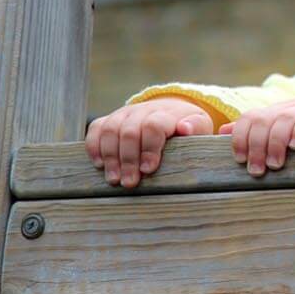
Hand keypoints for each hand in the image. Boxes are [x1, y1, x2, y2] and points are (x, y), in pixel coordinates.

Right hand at [87, 98, 214, 188]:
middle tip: (129, 183)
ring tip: (114, 180)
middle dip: (128, 159)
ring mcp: (124, 114)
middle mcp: (142, 111)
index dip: (149, 148)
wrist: (171, 112)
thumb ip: (196, 128)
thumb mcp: (200, 127)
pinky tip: (99, 165)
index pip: (153, 125)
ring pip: (110, 130)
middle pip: (129, 131)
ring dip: (110, 157)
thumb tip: (185, 128)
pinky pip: (96, 128)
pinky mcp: (110, 119)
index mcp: (166, 113)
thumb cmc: (186, 127)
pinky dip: (94, 146)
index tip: (148, 169)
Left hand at [218, 96, 294, 175]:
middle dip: (255, 147)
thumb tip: (222, 132)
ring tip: (276, 165)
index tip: (240, 160)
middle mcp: (283, 110)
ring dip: (275, 144)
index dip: (240, 138)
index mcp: (270, 113)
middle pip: (262, 122)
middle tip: (256, 171)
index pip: (248, 119)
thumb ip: (250, 128)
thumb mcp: (276, 123)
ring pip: (282, 122)